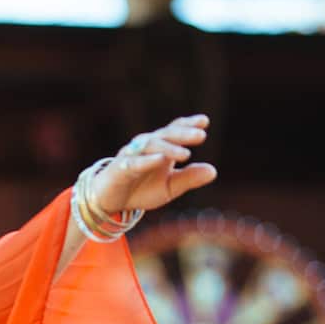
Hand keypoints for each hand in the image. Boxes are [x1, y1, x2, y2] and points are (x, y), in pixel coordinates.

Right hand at [89, 115, 216, 213]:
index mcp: (160, 148)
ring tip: (185, 154)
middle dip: (182, 133)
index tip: (204, 121)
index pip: (174, 130)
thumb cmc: (141, 189)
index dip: (188, 124)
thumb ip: (189, 178)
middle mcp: (145, 146)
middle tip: (200, 135)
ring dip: (168, 148)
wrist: (111, 201)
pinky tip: (160, 160)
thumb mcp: (169, 187)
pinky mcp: (119, 168)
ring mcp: (131, 155)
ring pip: (150, 145)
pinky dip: (146, 161)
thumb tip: (213, 171)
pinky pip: (134, 162)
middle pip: (165, 134)